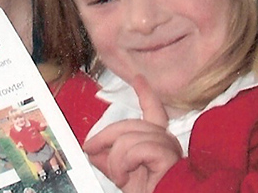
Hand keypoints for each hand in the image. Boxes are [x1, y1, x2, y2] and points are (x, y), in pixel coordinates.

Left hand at [83, 76, 182, 192]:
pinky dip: (123, 164)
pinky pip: (136, 149)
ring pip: (128, 138)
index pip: (153, 111)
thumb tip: (93, 150)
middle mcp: (166, 140)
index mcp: (157, 142)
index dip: (145, 94)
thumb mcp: (123, 175)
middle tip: (90, 149)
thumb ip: (109, 160)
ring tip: (119, 177)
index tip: (138, 79)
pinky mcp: (167, 155)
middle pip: (129, 124)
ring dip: (115, 161)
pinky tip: (125, 177)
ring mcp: (168, 147)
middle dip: (104, 137)